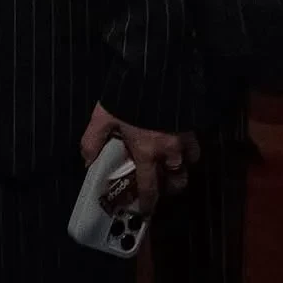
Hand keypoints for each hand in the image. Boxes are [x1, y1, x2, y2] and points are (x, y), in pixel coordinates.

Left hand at [81, 102, 199, 212]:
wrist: (154, 73)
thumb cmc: (127, 97)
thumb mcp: (103, 117)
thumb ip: (93, 140)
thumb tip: (87, 161)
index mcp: (147, 153)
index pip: (150, 188)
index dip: (148, 202)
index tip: (146, 210)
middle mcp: (169, 151)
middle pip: (177, 181)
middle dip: (171, 187)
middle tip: (162, 185)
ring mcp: (184, 137)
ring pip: (189, 163)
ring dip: (181, 168)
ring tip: (172, 164)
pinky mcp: (192, 123)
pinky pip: (195, 143)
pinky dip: (189, 147)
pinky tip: (179, 140)